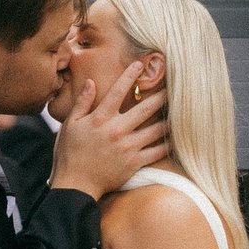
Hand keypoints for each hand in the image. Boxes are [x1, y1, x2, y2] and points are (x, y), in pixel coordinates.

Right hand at [49, 61, 168, 201]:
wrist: (75, 184)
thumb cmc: (69, 154)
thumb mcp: (70, 125)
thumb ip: (82, 103)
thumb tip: (92, 83)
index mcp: (100, 118)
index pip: (118, 91)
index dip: (130, 76)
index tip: (140, 65)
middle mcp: (117, 130)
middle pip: (145, 108)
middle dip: (160, 96)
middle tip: (173, 86)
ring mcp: (128, 147)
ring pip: (155, 130)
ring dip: (168, 119)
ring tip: (180, 112)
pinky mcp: (134, 163)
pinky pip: (156, 152)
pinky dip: (167, 145)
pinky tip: (176, 138)